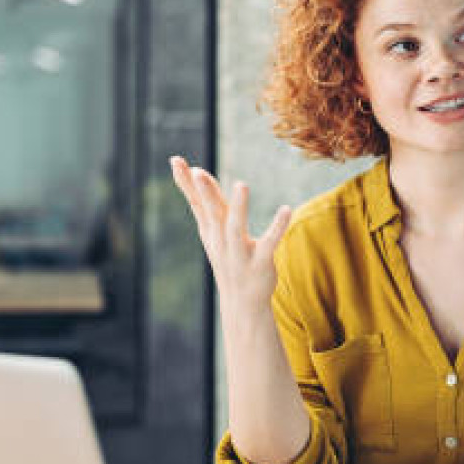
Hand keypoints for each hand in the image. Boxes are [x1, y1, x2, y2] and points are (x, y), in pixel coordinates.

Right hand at [169, 156, 291, 311]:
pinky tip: (287, 209)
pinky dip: (278, 227)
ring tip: (242, 185)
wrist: (242, 303)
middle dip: (205, 193)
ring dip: (238, 207)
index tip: (176, 160)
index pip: (196, 204)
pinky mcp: (260, 263)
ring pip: (235, 228)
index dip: (186, 183)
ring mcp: (239, 253)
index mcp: (210, 231)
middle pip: (212, 214)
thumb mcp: (212, 231)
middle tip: (198, 172)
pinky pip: (269, 243)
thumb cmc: (228, 258)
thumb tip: (194, 170)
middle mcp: (221, 241)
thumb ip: (204, 202)